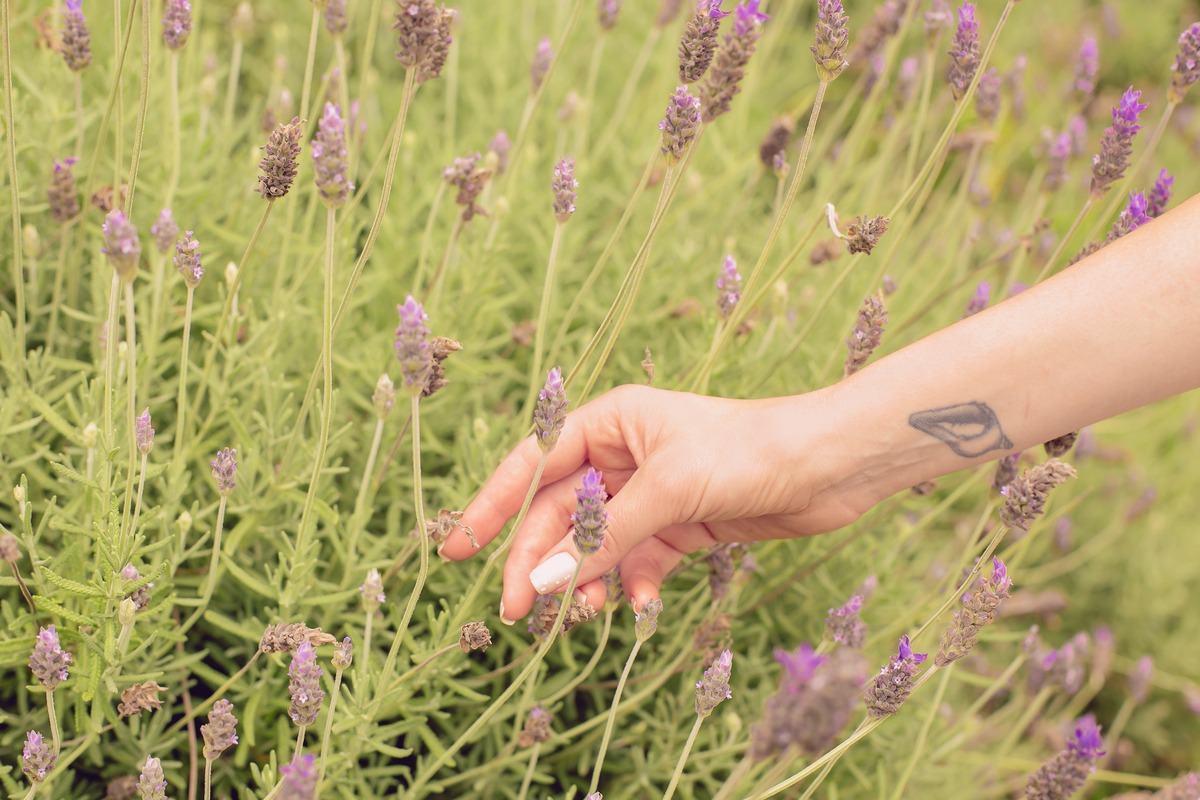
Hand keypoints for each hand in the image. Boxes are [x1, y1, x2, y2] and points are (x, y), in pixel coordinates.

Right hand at [440, 384, 871, 624]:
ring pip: (596, 542)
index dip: (493, 507)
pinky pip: (636, 558)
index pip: (533, 464)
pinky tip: (638, 604)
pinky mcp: (680, 523)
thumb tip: (544, 580)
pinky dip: (631, 582)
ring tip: (583, 614)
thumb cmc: (748, 451)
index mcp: (611, 421)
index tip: (458, 550)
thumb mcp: (668, 490)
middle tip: (520, 612)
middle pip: (560, 513)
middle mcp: (625, 454)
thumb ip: (603, 537)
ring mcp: (652, 492)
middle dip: (540, 560)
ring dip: (586, 578)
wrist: (830, 465)